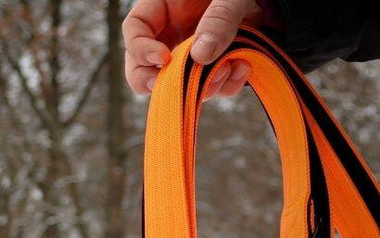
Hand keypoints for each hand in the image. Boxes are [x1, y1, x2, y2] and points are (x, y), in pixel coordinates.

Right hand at [123, 0, 260, 98]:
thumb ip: (218, 18)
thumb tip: (200, 57)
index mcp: (168, 4)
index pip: (136, 28)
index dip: (140, 48)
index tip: (163, 59)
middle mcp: (176, 31)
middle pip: (144, 65)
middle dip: (156, 82)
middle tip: (170, 88)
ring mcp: (194, 51)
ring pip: (180, 82)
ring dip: (201, 85)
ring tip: (227, 68)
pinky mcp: (216, 65)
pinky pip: (211, 86)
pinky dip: (227, 85)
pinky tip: (243, 67)